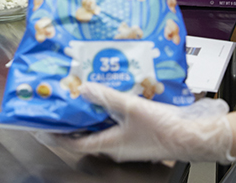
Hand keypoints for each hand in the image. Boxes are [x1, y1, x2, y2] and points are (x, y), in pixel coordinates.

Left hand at [40, 82, 234, 163]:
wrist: (193, 136)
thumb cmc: (164, 129)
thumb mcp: (130, 108)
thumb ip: (106, 97)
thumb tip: (83, 89)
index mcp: (109, 144)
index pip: (74, 142)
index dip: (56, 134)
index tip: (42, 126)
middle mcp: (116, 146)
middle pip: (87, 132)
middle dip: (74, 118)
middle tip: (63, 101)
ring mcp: (129, 141)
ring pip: (103, 126)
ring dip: (93, 111)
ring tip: (85, 92)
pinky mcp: (140, 133)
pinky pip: (118, 122)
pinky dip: (111, 109)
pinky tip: (114, 93)